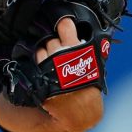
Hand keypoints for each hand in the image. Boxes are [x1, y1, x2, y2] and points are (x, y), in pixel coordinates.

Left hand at [34, 17, 103, 131]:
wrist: (78, 108)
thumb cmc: (89, 86)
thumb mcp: (95, 64)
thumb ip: (88, 48)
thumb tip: (86, 37)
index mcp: (76, 48)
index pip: (65, 25)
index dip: (64, 24)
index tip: (64, 24)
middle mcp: (60, 53)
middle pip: (51, 38)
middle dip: (55, 43)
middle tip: (62, 52)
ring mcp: (48, 63)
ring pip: (41, 48)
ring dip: (46, 52)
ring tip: (53, 62)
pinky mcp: (39, 73)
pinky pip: (36, 61)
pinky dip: (40, 62)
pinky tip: (46, 68)